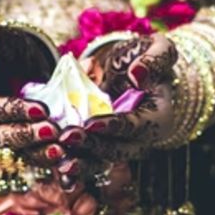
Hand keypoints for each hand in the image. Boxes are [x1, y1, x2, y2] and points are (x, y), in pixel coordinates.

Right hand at [0, 20, 65, 166]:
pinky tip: (66, 157)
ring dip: (37, 154)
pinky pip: (28, 160)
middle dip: (25, 135)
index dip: (12, 110)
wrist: (11, 64)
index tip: (39, 109)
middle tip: (52, 131)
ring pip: (13, 155)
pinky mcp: (13, 152)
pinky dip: (46, 159)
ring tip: (61, 150)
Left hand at [63, 34, 177, 162]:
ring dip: (81, 163)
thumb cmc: (146, 58)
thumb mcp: (159, 49)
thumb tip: (137, 74)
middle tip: (67, 137)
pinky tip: (55, 165)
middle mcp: (141, 137)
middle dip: (92, 146)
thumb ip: (155, 59)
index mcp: (158, 117)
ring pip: (102, 160)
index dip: (114, 126)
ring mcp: (120, 144)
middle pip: (118, 150)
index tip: (91, 123)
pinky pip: (89, 159)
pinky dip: (74, 165)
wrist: (131, 68)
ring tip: (58, 160)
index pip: (136, 126)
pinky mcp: (102, 144)